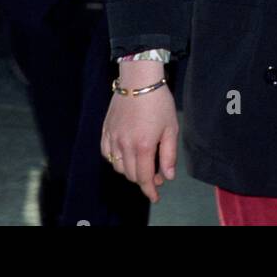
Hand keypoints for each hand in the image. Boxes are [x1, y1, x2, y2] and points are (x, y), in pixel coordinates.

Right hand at [100, 63, 179, 203]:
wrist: (138, 79)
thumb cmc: (158, 102)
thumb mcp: (170, 129)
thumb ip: (169, 155)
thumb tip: (168, 176)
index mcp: (143, 146)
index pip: (144, 178)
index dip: (150, 190)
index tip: (155, 197)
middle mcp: (125, 145)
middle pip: (131, 174)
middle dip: (143, 179)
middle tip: (155, 173)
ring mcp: (113, 137)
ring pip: (118, 166)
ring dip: (130, 170)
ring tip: (141, 162)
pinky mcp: (106, 129)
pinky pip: (106, 153)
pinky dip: (115, 159)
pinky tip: (124, 154)